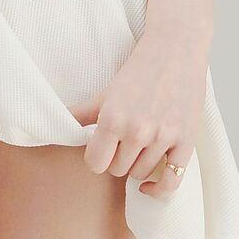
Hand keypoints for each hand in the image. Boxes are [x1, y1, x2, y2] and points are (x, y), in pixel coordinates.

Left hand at [70, 28, 205, 194]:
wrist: (177, 49)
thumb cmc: (140, 69)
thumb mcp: (107, 91)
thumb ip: (81, 114)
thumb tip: (51, 125)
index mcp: (113, 118)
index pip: (95, 163)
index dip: (96, 158)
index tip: (102, 149)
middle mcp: (137, 130)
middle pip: (117, 170)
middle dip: (117, 159)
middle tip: (123, 143)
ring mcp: (163, 137)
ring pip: (140, 174)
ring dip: (137, 166)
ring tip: (139, 147)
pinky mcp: (186, 141)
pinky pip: (171, 181)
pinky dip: (158, 189)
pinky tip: (149, 187)